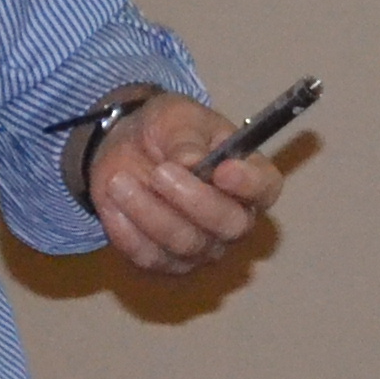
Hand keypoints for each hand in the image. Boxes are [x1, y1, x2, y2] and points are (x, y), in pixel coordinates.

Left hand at [87, 90, 283, 277]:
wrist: (126, 146)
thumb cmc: (166, 130)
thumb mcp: (177, 117)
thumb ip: (187, 138)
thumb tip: (191, 162)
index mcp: (249, 176)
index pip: (266, 188)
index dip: (249, 184)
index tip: (223, 170)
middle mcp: (233, 218)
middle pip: (230, 226)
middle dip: (193, 200)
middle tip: (160, 172)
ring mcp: (201, 245)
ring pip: (185, 243)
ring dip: (148, 211)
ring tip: (120, 179)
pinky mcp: (164, 261)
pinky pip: (149, 256)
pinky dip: (127, 230)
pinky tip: (114, 201)